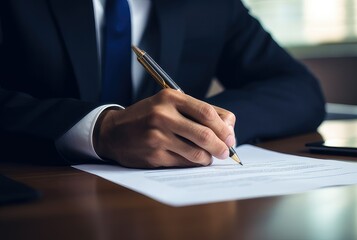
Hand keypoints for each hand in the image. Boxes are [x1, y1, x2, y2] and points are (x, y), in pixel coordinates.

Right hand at [93, 89, 235, 167]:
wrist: (113, 132)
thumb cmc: (148, 116)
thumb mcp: (169, 104)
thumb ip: (199, 111)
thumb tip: (229, 127)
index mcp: (170, 98)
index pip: (207, 112)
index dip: (224, 127)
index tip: (230, 137)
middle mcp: (163, 115)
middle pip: (204, 134)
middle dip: (221, 146)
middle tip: (225, 151)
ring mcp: (157, 137)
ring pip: (196, 153)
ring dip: (208, 157)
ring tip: (209, 156)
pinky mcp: (154, 155)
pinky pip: (184, 163)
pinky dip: (194, 163)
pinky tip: (193, 160)